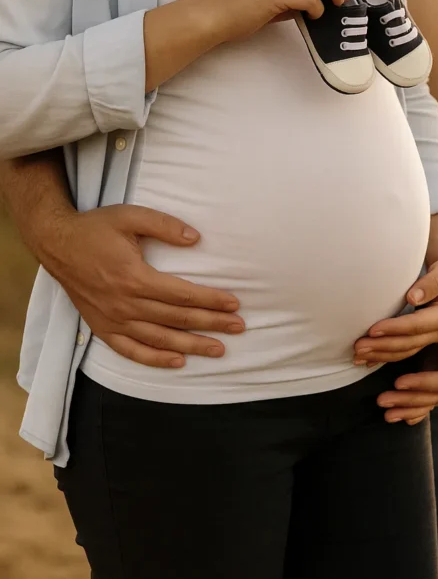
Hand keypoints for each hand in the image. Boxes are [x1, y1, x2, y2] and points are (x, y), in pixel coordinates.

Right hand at [44, 205, 243, 367]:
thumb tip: (196, 238)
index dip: (211, 300)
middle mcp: (124, 303)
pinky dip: (155, 359)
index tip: (234, 304)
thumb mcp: (130, 216)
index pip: (183, 295)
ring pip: (159, 339)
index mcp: (134, 277)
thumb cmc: (96, 228)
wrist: (56, 243)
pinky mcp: (102, 327)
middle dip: (211, 324)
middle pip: (176, 319)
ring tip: (218, 350)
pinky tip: (177, 362)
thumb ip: (165, 225)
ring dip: (191, 346)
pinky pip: (131, 351)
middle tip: (239, 328)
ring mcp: (112, 319)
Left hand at [354, 211, 437, 366]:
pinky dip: (386, 356)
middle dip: (383, 345)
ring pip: (406, 351)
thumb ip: (434, 282)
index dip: (396, 328)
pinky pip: (405, 352)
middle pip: (411, 343)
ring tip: (357, 354)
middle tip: (357, 346)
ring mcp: (435, 338)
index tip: (373, 329)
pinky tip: (367, 360)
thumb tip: (413, 297)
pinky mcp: (426, 339)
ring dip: (381, 354)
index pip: (419, 325)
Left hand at [377, 285, 437, 423]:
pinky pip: (431, 394)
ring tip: (382, 407)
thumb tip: (413, 297)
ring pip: (435, 396)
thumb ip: (435, 284)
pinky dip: (414, 407)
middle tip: (381, 399)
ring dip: (408, 404)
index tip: (399, 381)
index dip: (425, 378)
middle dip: (410, 394)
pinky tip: (394, 416)